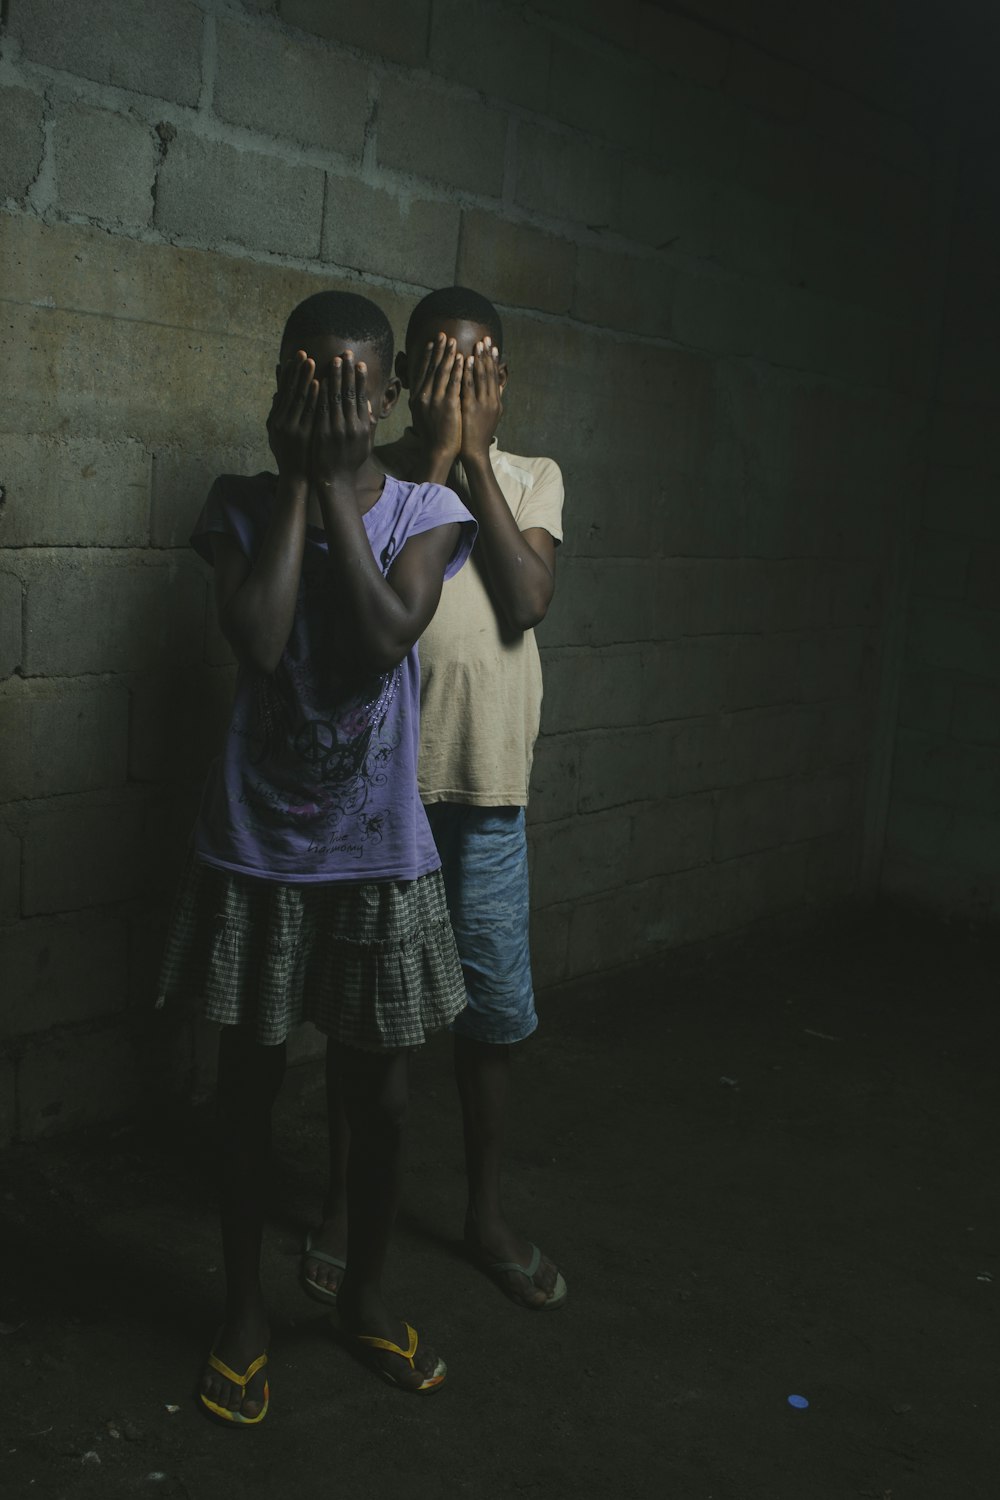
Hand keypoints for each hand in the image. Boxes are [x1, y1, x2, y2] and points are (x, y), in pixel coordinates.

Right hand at [267, 350, 318, 478]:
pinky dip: (314, 397)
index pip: (282, 392)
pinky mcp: (304, 435)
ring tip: (311, 361)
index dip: (287, 374)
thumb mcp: (277, 433)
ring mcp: (293, 428)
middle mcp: (281, 421)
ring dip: (305, 379)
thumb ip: (278, 413)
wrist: (296, 476)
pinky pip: (310, 413)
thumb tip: (278, 393)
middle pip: (290, 391)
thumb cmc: (288, 454)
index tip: (293, 358)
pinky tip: (319, 384)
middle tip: (303, 352)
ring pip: (299, 399)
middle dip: (296, 371)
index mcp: (276, 419)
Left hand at [310, 351, 375, 482]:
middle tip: (346, 353)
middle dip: (348, 372)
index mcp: (364, 427)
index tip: (359, 364)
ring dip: (335, 377)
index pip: (362, 397)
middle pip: (350, 393)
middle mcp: (352, 426)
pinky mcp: (323, 432)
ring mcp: (337, 429)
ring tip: (334, 360)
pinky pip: (322, 408)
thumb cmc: (349, 460)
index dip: (360, 379)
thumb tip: (369, 408)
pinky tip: (321, 379)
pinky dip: (322, 393)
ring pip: (336, 398)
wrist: (335, 479)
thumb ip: (366, 425)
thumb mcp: (364, 444)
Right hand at [409, 334, 463, 463]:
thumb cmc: (432, 436)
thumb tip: (424, 390)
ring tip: (454, 341)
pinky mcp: (448, 406)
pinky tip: (463, 359)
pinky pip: (454, 383)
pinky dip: (458, 370)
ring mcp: (435, 401)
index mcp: (417, 398)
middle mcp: (424, 396)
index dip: (427, 356)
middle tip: (443, 335)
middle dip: (438, 350)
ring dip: (448, 355)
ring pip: (442, 373)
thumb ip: (423, 401)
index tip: (432, 343)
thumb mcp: (422, 415)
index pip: (422, 372)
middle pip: (432, 368)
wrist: (437, 451)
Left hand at [459, 337, 501, 463]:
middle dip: (487, 355)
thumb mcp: (492, 416)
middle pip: (489, 374)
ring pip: (480, 377)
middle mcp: (491, 401)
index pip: (495, 377)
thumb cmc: (479, 434)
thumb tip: (501, 385)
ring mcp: (481, 404)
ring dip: (479, 359)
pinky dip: (467, 372)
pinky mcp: (470, 408)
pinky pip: (468, 385)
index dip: (493, 360)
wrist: (474, 452)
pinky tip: (465, 360)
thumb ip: (495, 399)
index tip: (492, 345)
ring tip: (477, 345)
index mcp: (496, 402)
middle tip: (485, 339)